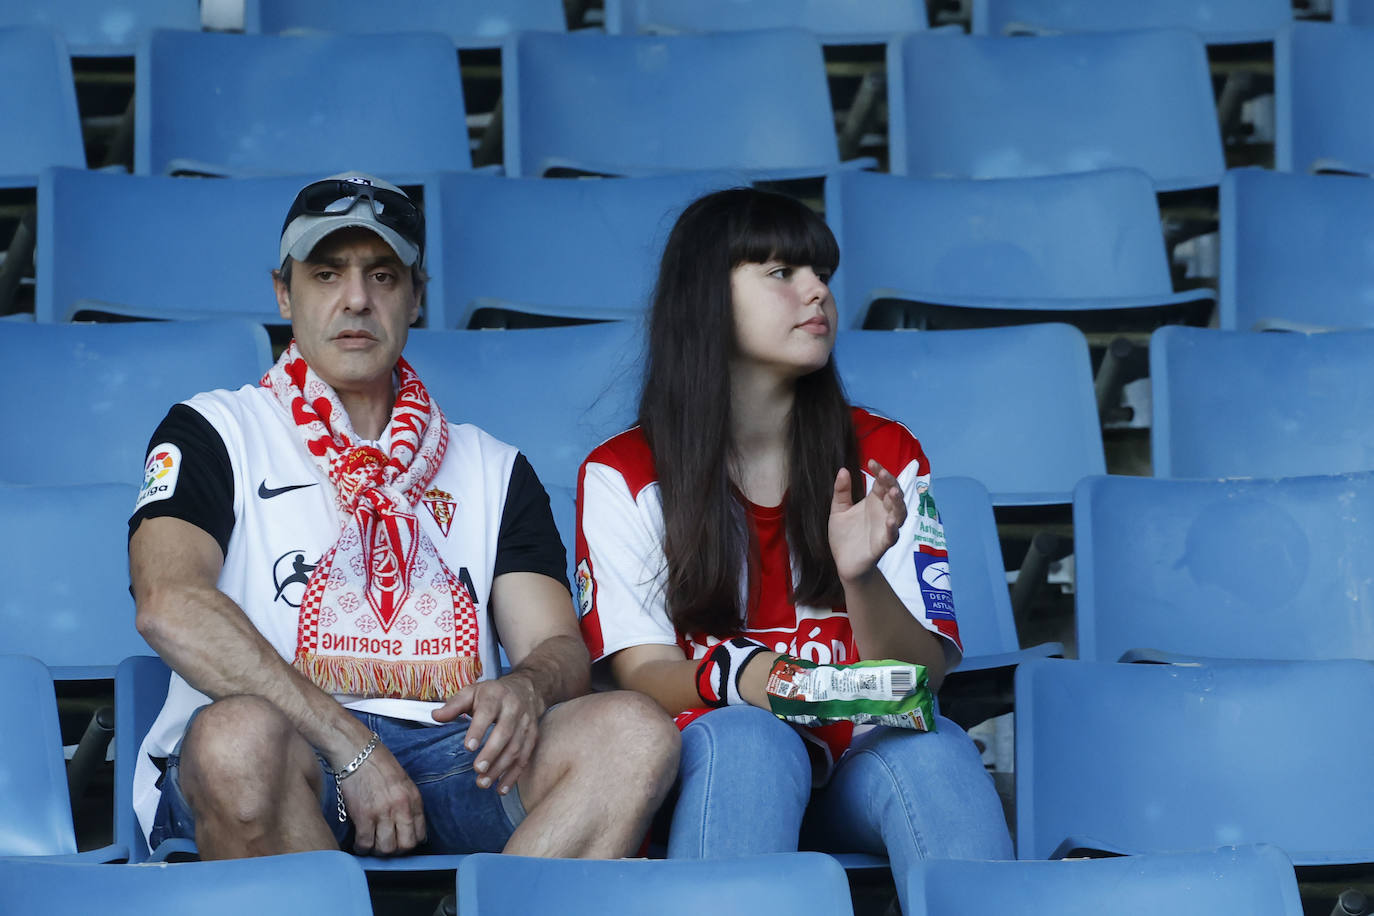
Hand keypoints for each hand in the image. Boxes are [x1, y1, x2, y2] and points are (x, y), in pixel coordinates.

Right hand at [336, 742, 425, 855]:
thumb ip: (408, 804)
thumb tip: (409, 827)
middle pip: (405, 846)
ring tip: (371, 845)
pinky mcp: (363, 816)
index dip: (410, 843)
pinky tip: (359, 843)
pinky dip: (361, 848)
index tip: (401, 843)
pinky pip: (365, 843)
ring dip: (378, 851)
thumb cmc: (379, 765)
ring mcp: (383, 813)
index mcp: (414, 799)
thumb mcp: (403, 783)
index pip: (420, 834)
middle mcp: (402, 808)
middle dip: (396, 852)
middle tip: (385, 847)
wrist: (358, 753)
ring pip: (385, 849)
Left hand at [432, 674, 542, 794]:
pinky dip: (513, 775)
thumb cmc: (493, 694)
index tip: (468, 747)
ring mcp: (526, 724)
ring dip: (501, 768)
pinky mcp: (532, 737)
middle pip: (505, 732)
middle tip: (478, 769)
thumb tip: (435, 716)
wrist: (526, 689)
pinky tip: (501, 789)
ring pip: (516, 748)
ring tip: (483, 782)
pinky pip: (524, 758)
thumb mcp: (472, 692)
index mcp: (496, 696)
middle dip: (492, 753)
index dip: (479, 729)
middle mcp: (514, 709)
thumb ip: (454, 705)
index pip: (488, 712)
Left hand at [828, 460, 905, 582]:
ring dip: (897, 503)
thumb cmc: (844, 535)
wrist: (843, 562)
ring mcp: (885, 528)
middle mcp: (883, 512)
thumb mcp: (838, 510)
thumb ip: (841, 492)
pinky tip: (891, 521)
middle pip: (894, 494)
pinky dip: (893, 528)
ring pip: (899, 513)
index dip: (880, 471)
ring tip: (892, 493)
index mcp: (874, 502)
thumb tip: (843, 470)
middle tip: (883, 474)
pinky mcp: (883, 544)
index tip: (872, 461)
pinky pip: (892, 536)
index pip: (882, 482)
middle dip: (890, 483)